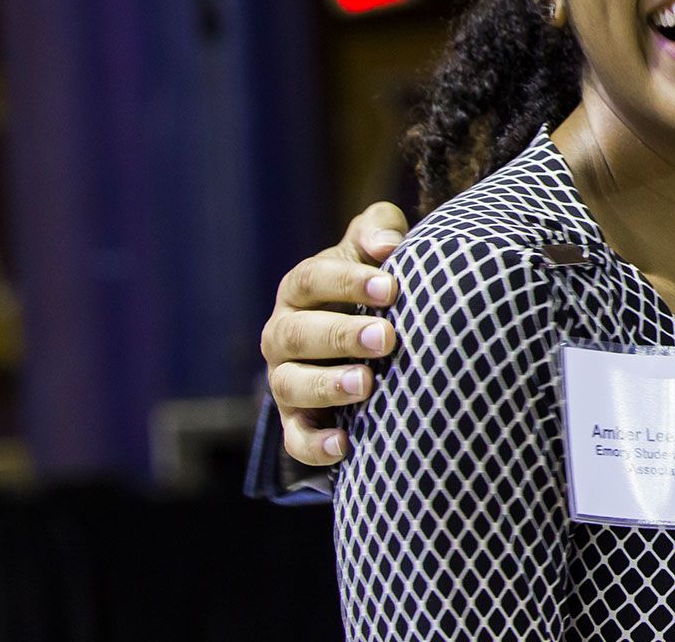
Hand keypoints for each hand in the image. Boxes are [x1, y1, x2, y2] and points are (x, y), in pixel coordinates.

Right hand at [260, 202, 407, 465]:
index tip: (390, 287)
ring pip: (291, 385)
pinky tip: (344, 445)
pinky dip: (314, 444)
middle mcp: (284, 333)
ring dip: (327, 386)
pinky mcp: (296, 421)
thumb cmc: (376, 282)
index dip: (348, 282)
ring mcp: (285, 379)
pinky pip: (295, 438)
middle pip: (298, 333)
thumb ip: (379, 229)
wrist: (366, 334)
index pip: (312, 279)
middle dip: (340, 335)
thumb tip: (387, 245)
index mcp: (301, 288)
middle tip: (386, 337)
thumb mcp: (376, 246)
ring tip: (367, 385)